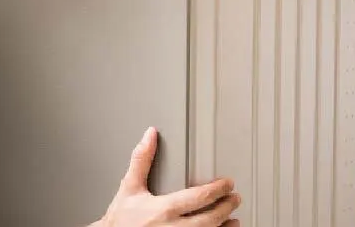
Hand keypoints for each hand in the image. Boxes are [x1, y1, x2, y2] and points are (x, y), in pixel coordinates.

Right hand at [96, 127, 240, 226]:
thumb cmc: (120, 220)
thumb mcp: (129, 188)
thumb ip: (141, 160)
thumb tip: (150, 136)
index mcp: (163, 210)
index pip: (198, 197)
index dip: (217, 189)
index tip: (227, 183)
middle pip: (210, 218)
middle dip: (226, 207)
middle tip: (234, 198)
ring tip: (234, 218)